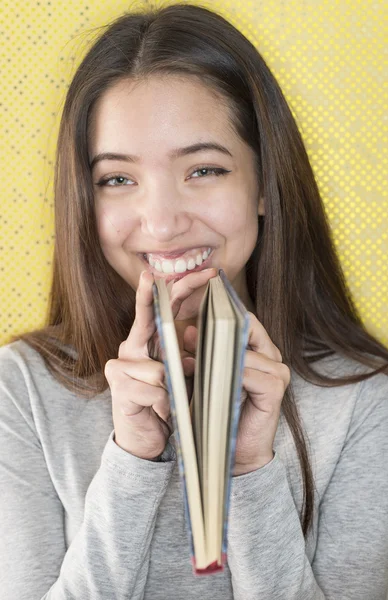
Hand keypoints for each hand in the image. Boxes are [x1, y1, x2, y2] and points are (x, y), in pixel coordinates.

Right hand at [105, 268, 216, 459]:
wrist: (145, 442)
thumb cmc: (165, 405)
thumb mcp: (182, 377)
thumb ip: (184, 354)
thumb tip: (193, 333)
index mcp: (146, 343)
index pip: (161, 309)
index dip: (180, 288)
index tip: (204, 273)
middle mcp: (130, 348)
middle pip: (148, 317)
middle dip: (163, 296)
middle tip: (173, 275)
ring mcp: (121, 366)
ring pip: (162, 366)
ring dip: (177, 387)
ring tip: (173, 403)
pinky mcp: (119, 387)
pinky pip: (156, 389)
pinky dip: (166, 403)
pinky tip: (163, 413)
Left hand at [182, 312, 289, 475]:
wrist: (233, 452)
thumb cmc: (218, 412)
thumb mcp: (206, 376)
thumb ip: (200, 353)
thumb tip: (186, 331)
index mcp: (259, 348)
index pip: (242, 319)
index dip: (216, 318)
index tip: (189, 324)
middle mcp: (272, 356)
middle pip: (245, 328)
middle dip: (213, 334)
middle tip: (186, 341)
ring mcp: (277, 372)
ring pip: (243, 350)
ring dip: (214, 356)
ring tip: (189, 364)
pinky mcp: (275, 390)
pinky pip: (248, 373)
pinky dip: (226, 375)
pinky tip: (208, 382)